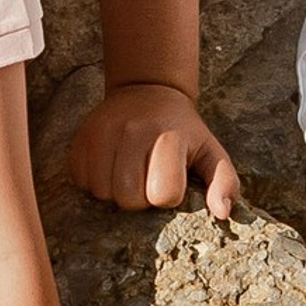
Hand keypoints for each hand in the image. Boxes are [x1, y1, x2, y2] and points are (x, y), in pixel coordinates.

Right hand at [68, 80, 240, 218]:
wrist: (147, 91)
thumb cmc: (183, 131)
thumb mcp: (211, 152)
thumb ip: (224, 183)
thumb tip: (221, 213)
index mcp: (169, 137)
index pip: (163, 195)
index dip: (168, 196)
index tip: (171, 181)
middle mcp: (134, 131)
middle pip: (128, 198)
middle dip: (139, 198)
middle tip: (146, 179)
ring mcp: (103, 131)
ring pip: (101, 192)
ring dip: (115, 192)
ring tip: (127, 173)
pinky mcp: (81, 136)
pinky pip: (80, 180)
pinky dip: (94, 181)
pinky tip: (109, 167)